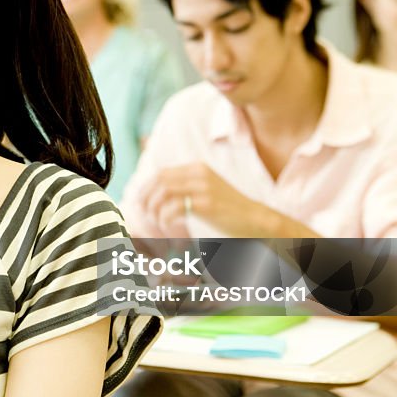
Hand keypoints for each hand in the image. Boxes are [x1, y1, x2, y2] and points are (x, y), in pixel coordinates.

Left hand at [136, 162, 276, 236]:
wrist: (255, 218)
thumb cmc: (227, 209)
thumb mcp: (205, 190)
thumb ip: (185, 187)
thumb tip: (156, 193)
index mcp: (196, 168)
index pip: (161, 173)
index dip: (146, 188)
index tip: (141, 202)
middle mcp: (198, 174)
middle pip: (159, 182)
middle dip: (147, 199)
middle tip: (146, 214)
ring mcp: (203, 188)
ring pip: (163, 194)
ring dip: (155, 211)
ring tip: (158, 223)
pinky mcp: (206, 204)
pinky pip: (174, 209)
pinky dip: (166, 220)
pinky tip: (169, 227)